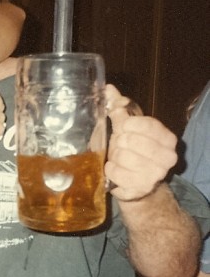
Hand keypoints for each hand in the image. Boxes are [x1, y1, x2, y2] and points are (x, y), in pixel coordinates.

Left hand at [105, 85, 177, 200]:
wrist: (136, 183)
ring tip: (118, 160)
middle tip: (121, 147)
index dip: (129, 124)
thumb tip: (108, 88)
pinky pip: (115, 173)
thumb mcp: (127, 128)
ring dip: (114, 158)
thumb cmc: (131, 150)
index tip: (123, 128)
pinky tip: (115, 171)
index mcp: (167, 138)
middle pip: (130, 140)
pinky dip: (110, 171)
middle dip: (119, 142)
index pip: (147, 124)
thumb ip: (119, 108)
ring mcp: (156, 174)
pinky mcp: (142, 188)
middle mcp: (168, 157)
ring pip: (122, 156)